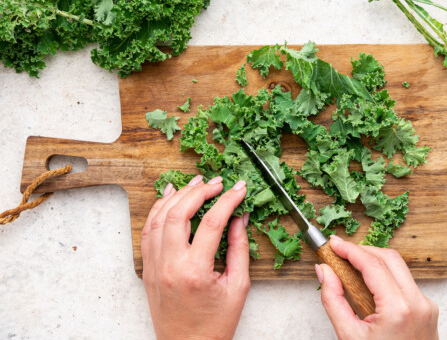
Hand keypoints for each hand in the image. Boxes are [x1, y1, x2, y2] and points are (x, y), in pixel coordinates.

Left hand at [141, 175, 250, 339]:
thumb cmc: (215, 324)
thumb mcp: (238, 286)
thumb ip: (239, 248)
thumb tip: (239, 218)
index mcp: (195, 271)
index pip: (212, 222)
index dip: (228, 200)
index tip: (239, 188)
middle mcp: (170, 265)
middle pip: (179, 213)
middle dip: (199, 191)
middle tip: (217, 182)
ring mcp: (155, 266)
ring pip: (159, 218)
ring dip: (177, 196)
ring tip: (195, 183)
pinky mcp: (149, 268)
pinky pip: (148, 231)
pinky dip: (158, 210)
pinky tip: (170, 197)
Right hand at [316, 235, 438, 339]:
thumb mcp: (349, 336)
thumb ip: (333, 299)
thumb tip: (324, 271)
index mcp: (399, 309)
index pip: (372, 264)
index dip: (350, 249)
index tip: (333, 244)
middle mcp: (418, 303)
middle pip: (389, 258)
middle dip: (362, 250)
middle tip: (339, 251)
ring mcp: (426, 306)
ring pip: (398, 267)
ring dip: (373, 261)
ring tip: (349, 267)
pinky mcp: (427, 309)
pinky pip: (404, 282)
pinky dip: (384, 276)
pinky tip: (367, 283)